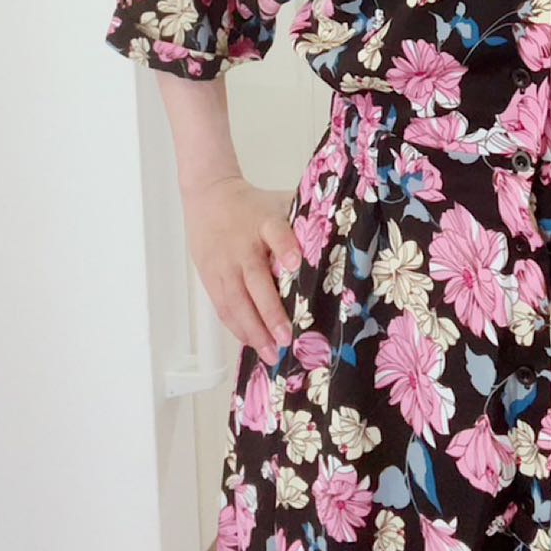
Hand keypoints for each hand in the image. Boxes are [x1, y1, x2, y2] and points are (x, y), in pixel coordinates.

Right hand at [182, 176, 301, 365]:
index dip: (285, 247)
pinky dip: (237, 328)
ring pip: (235, 301)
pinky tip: (253, 344)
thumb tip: (342, 237)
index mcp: (264, 222)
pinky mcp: (210, 278)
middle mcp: (242, 246)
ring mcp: (224, 264)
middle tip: (287, 337)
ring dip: (254, 330)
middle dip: (270, 311)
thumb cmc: (253, 206)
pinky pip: (223, 307)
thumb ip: (303, 221)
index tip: (296, 264)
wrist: (208, 197)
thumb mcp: (278, 204)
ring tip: (272, 353)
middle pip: (254, 279)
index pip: (275, 231)